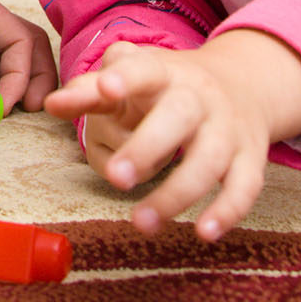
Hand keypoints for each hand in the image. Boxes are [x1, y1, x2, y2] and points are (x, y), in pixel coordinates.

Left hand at [45, 31, 300, 240]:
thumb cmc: (168, 86)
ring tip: (142, 222)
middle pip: (179, 116)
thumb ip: (89, 90)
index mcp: (164, 72)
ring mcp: (227, 127)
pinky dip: (227, 210)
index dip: (126, 78)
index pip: (144, 68)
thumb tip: (51, 104)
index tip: (106, 88)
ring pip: (210, 159)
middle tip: (117, 177)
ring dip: (178, 193)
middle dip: (149, 146)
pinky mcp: (249, 157)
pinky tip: (203, 233)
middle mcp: (199, 97)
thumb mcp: (131, 77)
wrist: (244, 83)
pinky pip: (245, 185)